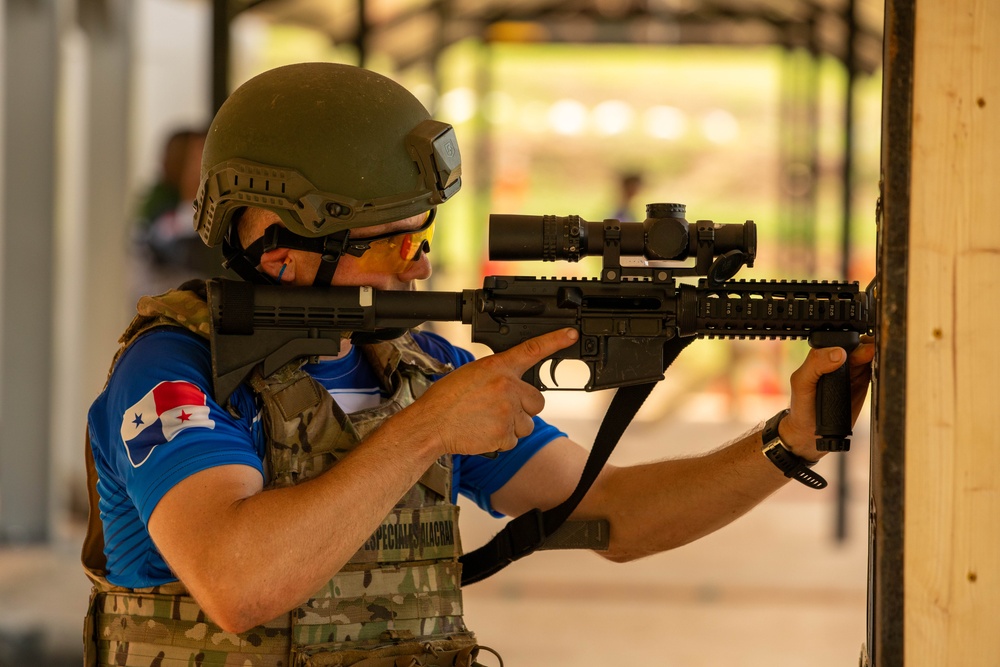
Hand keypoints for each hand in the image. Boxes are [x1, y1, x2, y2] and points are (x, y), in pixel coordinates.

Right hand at [405, 328, 578, 456]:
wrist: (432, 424)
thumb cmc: (447, 399)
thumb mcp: (472, 375)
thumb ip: (497, 377)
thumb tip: (513, 385)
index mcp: (497, 368)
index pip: (532, 350)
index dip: (555, 341)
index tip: (570, 335)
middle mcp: (507, 388)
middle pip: (538, 401)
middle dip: (524, 408)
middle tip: (500, 409)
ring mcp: (508, 412)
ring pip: (528, 424)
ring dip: (512, 425)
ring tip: (486, 421)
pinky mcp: (505, 435)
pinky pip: (514, 440)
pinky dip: (501, 440)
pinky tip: (483, 432)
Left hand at [781, 336, 874, 459]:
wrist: (810, 431)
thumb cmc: (802, 405)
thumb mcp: (801, 382)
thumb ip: (815, 364)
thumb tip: (838, 353)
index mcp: (823, 355)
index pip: (843, 342)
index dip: (855, 344)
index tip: (863, 350)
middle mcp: (839, 361)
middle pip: (862, 347)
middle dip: (871, 349)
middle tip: (875, 356)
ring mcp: (853, 373)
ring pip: (872, 358)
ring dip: (879, 358)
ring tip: (881, 364)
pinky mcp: (863, 385)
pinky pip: (876, 373)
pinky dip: (882, 370)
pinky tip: (883, 372)